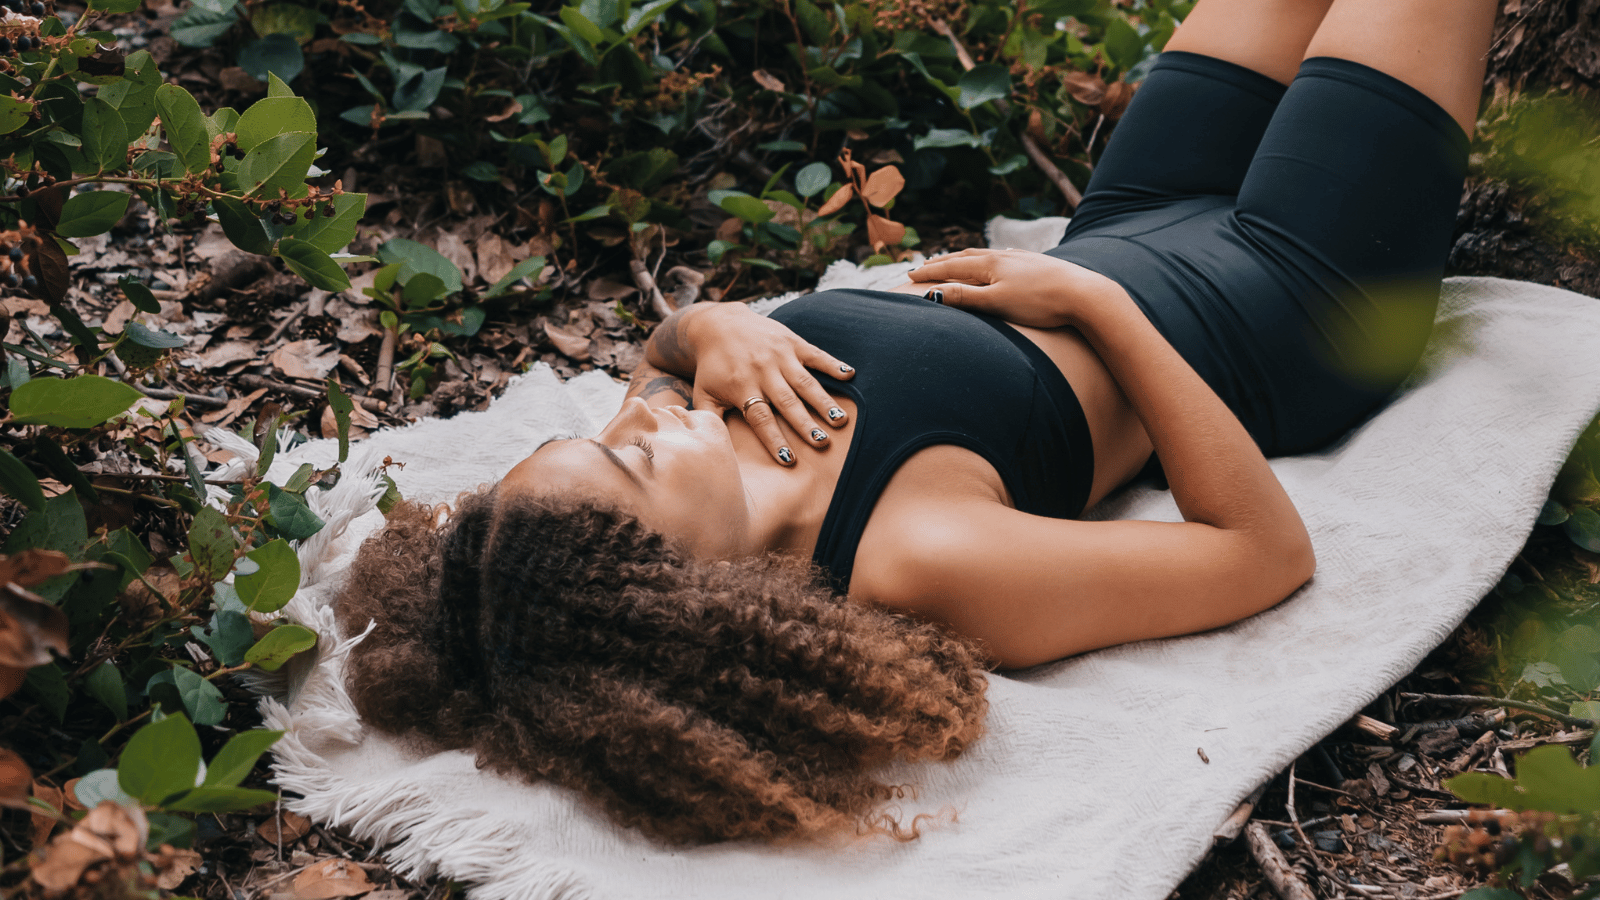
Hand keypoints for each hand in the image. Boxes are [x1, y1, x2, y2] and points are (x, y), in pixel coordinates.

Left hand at [668, 303, 854, 464]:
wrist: (718, 324)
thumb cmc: (713, 366)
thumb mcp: (704, 393)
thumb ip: (709, 420)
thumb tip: (709, 448)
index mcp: (742, 387)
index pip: (760, 418)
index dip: (774, 439)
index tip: (789, 460)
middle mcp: (762, 371)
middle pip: (787, 402)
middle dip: (805, 423)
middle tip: (822, 443)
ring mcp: (779, 355)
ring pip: (805, 382)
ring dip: (823, 401)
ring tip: (840, 420)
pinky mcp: (792, 341)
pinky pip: (815, 354)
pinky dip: (833, 364)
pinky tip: (850, 375)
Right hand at [909, 248, 1103, 327]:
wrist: (1084, 295)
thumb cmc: (1040, 303)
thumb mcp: (996, 302)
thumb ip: (965, 297)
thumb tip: (932, 293)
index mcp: (990, 265)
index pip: (950, 267)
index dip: (928, 272)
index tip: (908, 275)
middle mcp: (1003, 256)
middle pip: (966, 257)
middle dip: (943, 262)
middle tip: (924, 267)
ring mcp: (1022, 259)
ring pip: (985, 256)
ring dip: (965, 259)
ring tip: (955, 262)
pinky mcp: (1037, 264)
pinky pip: (1004, 258)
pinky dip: (989, 260)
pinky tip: (997, 261)